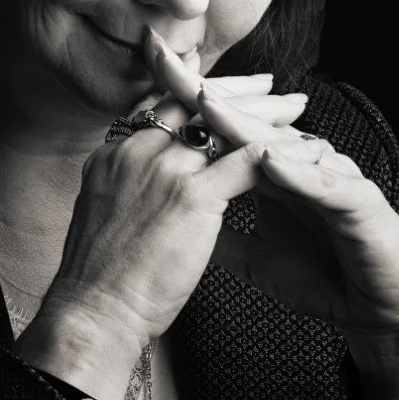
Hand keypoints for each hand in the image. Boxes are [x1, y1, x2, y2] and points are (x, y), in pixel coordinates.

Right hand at [27, 41, 310, 399]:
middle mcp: (134, 152)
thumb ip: (128, 192)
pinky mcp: (190, 196)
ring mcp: (161, 170)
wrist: (93, 313)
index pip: (161, 107)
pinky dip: (281, 153)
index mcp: (112, 156)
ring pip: (223, 124)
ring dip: (264, 115)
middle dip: (235, 91)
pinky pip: (246, 161)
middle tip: (270, 85)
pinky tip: (305, 151)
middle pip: (192, 101)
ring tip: (296, 108)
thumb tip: (148, 195)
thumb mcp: (103, 217)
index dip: (198, 94)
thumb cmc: (100, 283)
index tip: (223, 90)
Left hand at [149, 32, 398, 399]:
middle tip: (168, 60)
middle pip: (250, 121)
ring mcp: (333, 178)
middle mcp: (303, 164)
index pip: (227, 129)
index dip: (188, 101)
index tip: (148, 70)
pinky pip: (326, 182)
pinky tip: (270, 160)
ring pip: (285, 144)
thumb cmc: (324, 280)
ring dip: (247, 125)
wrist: (379, 313)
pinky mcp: (362, 203)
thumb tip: (173, 219)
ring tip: (207, 104)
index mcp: (275, 172)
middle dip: (207, 91)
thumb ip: (218, 231)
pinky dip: (298, 171)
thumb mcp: (253, 259)